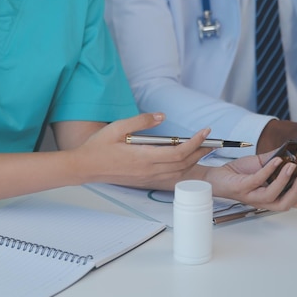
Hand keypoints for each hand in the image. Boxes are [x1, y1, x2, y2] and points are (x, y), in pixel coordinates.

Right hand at [74, 113, 212, 188]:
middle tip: (211, 140)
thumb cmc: (98, 147)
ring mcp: (147, 177)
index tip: (205, 132)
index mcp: (144, 156)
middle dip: (200, 152)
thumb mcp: (118, 127)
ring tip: (203, 149)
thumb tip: (161, 116)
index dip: (195, 142)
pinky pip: (170, 177)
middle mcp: (148, 170)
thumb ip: (141, 121)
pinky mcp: (145, 180)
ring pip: (179, 172)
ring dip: (194, 161)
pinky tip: (187, 161)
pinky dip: (183, 169)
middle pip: (183, 163)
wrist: (84, 167)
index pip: (178, 152)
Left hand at [202, 152, 296, 210]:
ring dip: (285, 180)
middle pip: (285, 203)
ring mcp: (252, 195)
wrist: (217, 176)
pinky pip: (257, 181)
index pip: (290, 200)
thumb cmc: (238, 174)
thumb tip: (289, 150)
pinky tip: (275, 161)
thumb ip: (275, 160)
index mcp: (269, 195)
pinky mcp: (242, 188)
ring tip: (292, 166)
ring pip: (272, 195)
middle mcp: (262, 199)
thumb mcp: (260, 165)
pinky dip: (268, 170)